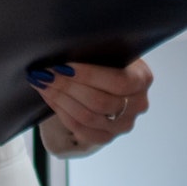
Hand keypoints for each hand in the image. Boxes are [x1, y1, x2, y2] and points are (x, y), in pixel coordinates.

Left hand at [34, 59, 152, 155]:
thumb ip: (95, 50)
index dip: (89, 75)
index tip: (63, 65)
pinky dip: (63, 114)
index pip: (118, 82)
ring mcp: (124, 124)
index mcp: (143, 78)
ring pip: (88, 118)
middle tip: (46, 74)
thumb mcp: (107, 49)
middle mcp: (138, 104)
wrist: (105, 79)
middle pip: (100, 102)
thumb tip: (65, 50)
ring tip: (43, 84)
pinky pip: (83, 131)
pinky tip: (51, 99)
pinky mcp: (108, 136)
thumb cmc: (105, 59)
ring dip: (61, 100)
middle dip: (68, 87)